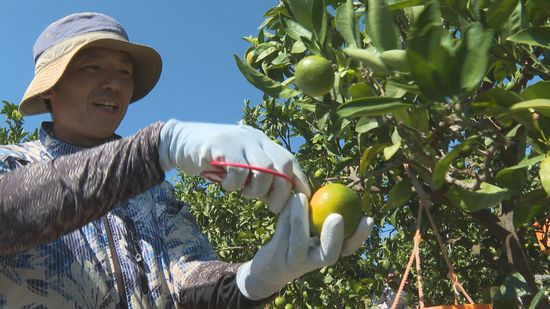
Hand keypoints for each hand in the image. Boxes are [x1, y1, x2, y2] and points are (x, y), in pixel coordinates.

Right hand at [158, 119, 310, 212]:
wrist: (179, 142)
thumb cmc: (214, 160)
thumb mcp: (240, 166)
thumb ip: (258, 177)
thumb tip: (279, 200)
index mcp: (263, 142)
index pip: (290, 160)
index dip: (300, 182)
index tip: (302, 202)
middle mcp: (255, 138)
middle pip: (282, 165)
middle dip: (281, 191)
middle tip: (272, 208)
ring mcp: (239, 140)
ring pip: (264, 169)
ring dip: (257, 189)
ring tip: (245, 194)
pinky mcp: (222, 146)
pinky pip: (238, 171)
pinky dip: (234, 185)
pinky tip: (226, 185)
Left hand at [236, 193, 373, 299]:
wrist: (269, 267)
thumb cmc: (295, 239)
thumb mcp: (310, 228)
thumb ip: (322, 213)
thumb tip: (341, 190)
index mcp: (327, 253)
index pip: (348, 248)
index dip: (360, 236)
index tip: (368, 218)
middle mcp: (314, 262)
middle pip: (329, 255)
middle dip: (334, 237)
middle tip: (337, 217)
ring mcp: (295, 263)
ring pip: (299, 243)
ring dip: (300, 220)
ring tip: (300, 197)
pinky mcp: (277, 260)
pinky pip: (282, 235)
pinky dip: (284, 217)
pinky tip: (287, 200)